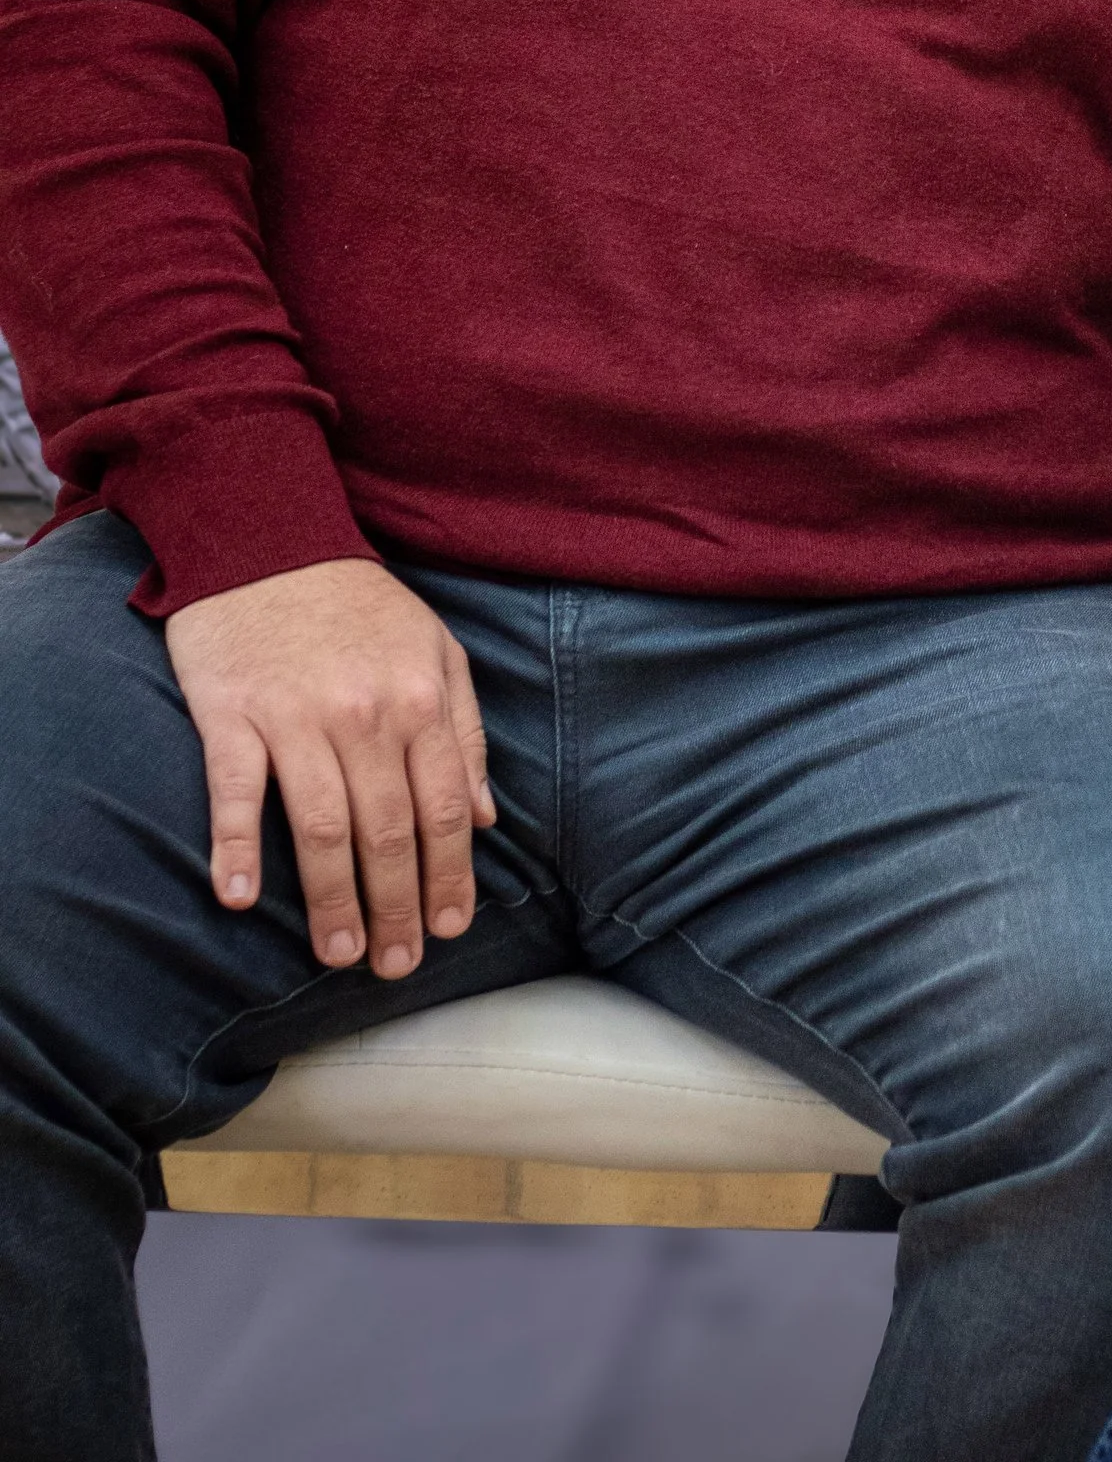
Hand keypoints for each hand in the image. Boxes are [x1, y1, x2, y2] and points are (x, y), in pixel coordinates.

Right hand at [165, 557, 495, 979]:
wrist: (267, 538)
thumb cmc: (357, 606)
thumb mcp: (435, 649)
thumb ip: (464, 731)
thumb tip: (489, 816)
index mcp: (420, 699)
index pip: (445, 807)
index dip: (450, 875)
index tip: (451, 927)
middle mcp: (365, 713)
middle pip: (387, 831)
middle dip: (396, 907)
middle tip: (394, 964)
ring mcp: (295, 716)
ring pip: (321, 826)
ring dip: (330, 899)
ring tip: (337, 953)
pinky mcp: (232, 713)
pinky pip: (234, 790)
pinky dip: (235, 845)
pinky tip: (239, 897)